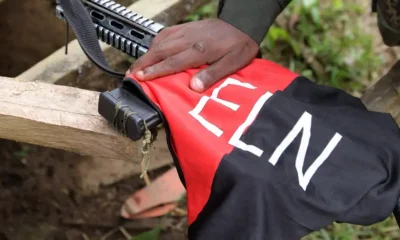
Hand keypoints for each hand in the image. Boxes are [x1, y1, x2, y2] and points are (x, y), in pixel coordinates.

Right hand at [127, 19, 259, 91]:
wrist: (241, 23)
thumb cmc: (239, 46)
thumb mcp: (233, 63)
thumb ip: (213, 74)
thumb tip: (194, 87)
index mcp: (199, 50)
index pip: (172, 62)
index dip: (154, 71)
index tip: (139, 78)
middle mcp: (188, 40)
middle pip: (160, 51)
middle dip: (143, 63)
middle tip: (130, 75)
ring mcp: (185, 31)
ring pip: (160, 42)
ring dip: (146, 54)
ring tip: (136, 67)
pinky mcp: (186, 27)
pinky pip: (165, 33)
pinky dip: (155, 43)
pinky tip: (152, 50)